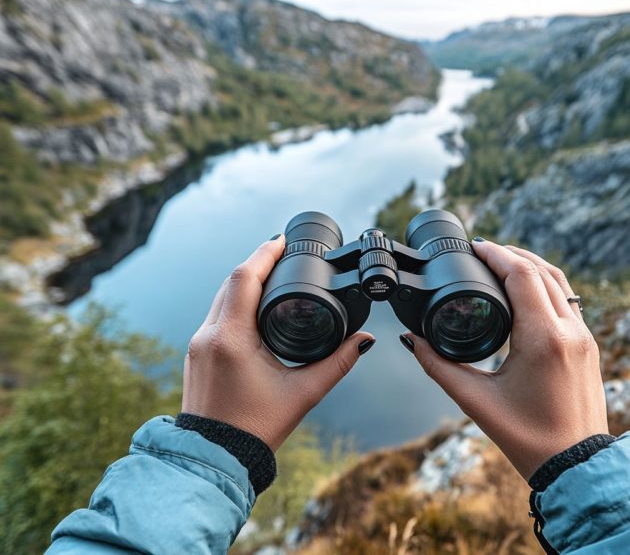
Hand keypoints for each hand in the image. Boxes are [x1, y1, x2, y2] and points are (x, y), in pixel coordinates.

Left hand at [181, 235, 374, 451]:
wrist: (214, 456)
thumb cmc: (256, 428)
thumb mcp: (304, 393)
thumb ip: (338, 363)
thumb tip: (366, 340)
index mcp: (232, 339)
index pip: (244, 278)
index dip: (264, 253)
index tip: (283, 240)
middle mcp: (208, 335)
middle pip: (231, 282)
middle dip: (256, 262)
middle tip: (283, 252)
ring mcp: (198, 344)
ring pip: (220, 297)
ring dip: (244, 280)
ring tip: (271, 271)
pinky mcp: (196, 353)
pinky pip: (215, 314)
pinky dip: (234, 300)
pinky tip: (252, 301)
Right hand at [404, 240, 607, 479]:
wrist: (576, 465)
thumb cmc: (528, 438)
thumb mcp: (476, 401)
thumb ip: (439, 367)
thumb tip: (413, 341)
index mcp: (543, 339)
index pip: (522, 275)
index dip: (496, 254)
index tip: (474, 247)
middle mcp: (570, 331)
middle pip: (542, 271)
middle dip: (511, 254)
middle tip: (481, 251)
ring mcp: (584, 337)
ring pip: (560, 283)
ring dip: (531, 265)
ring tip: (501, 261)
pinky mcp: (589, 346)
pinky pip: (568, 301)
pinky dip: (546, 285)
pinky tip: (526, 289)